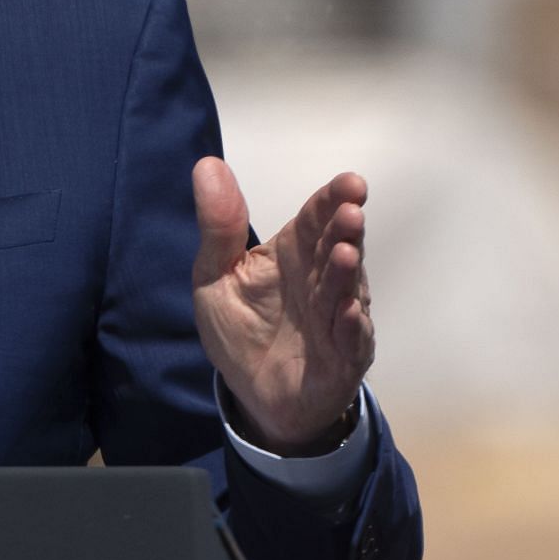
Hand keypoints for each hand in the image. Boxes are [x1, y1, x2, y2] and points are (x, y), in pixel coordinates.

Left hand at [190, 157, 371, 453]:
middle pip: (336, 247)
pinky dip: (350, 326)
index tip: (350, 183)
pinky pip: (349, 340)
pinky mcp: (343, 357)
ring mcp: (337, 318)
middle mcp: (321, 279)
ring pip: (345, 290)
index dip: (331, 200)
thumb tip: (207, 164)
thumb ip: (218, 227)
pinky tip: (348, 312)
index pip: (315, 219)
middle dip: (345, 229)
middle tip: (351, 210)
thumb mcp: (215, 275)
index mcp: (292, 253)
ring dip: (346, 272)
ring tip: (344, 252)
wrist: (256, 395)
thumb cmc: (240, 330)